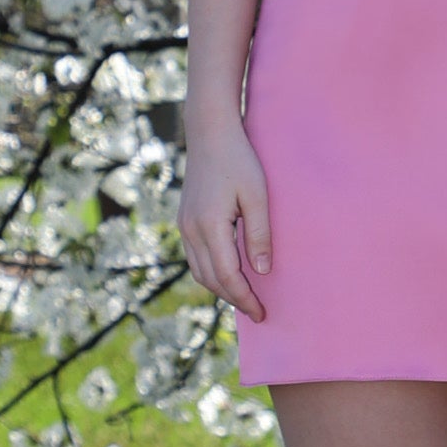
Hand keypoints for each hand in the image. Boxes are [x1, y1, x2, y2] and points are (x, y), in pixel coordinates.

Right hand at [180, 113, 271, 322]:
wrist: (210, 134)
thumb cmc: (239, 161)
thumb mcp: (257, 196)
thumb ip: (259, 235)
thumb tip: (262, 271)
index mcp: (209, 226)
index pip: (226, 275)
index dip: (245, 297)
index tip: (262, 312)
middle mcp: (191, 230)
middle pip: (210, 279)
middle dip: (234, 298)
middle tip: (257, 311)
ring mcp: (184, 226)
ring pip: (200, 271)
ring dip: (221, 288)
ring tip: (245, 297)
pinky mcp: (185, 221)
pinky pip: (195, 258)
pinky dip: (211, 273)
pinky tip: (228, 274)